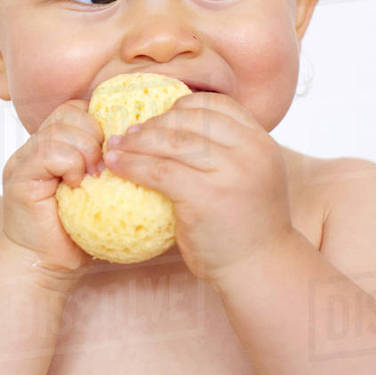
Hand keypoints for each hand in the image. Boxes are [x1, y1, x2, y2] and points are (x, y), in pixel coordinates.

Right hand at [1, 99, 103, 281]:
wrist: (44, 266)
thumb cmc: (80, 235)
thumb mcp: (104, 194)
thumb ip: (114, 167)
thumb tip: (151, 149)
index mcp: (56, 143)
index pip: (81, 109)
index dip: (103, 123)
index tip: (117, 152)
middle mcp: (36, 144)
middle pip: (71, 112)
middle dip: (96, 136)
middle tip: (104, 168)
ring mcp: (24, 157)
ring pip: (62, 128)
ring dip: (85, 151)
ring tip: (92, 178)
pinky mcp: (18, 174)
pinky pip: (50, 151)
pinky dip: (70, 164)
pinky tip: (76, 185)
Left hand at [101, 92, 294, 285]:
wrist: (260, 270)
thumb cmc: (248, 226)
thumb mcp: (250, 177)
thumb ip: (227, 152)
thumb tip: (177, 129)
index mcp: (261, 142)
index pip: (218, 104)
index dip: (183, 106)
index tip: (160, 118)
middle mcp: (249, 152)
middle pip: (190, 119)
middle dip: (154, 123)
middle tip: (129, 133)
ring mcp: (229, 173)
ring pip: (171, 141)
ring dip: (136, 141)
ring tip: (115, 146)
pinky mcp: (205, 196)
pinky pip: (159, 170)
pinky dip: (132, 164)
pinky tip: (115, 164)